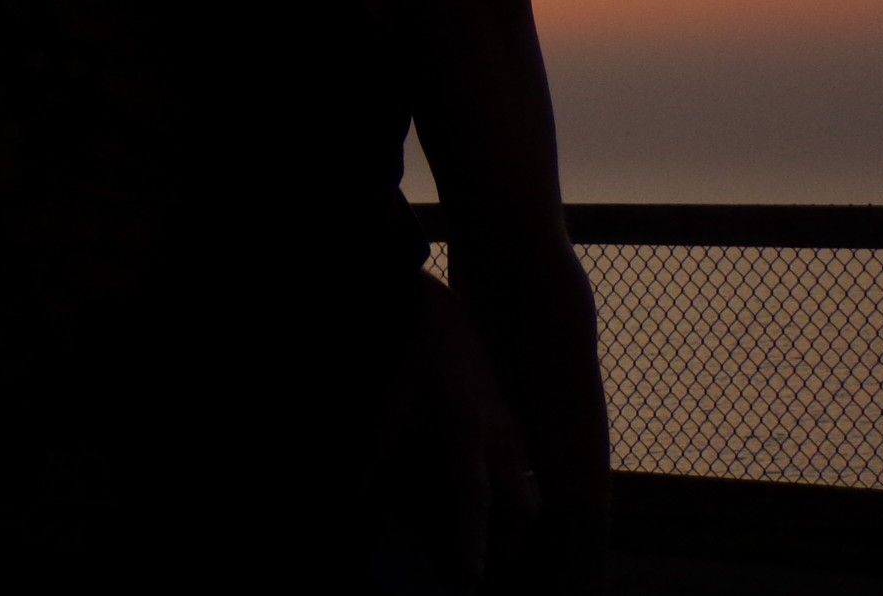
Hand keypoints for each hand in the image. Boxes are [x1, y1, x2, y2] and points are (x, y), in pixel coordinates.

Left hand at [371, 273, 539, 590]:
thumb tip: (354, 499)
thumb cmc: (410, 360)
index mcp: (466, 435)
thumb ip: (373, 460)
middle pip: (521, 505)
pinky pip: (522, 464)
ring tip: (490, 537)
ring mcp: (510, 425)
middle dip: (509, 541)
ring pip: (527, 485)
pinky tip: (487, 489)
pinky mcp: (510, 416)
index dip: (471, 543)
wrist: (440, 313)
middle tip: (487, 563)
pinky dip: (510, 486)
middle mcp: (497, 436)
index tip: (470, 579)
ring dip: (513, 515)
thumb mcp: (386, 410)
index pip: (472, 502)